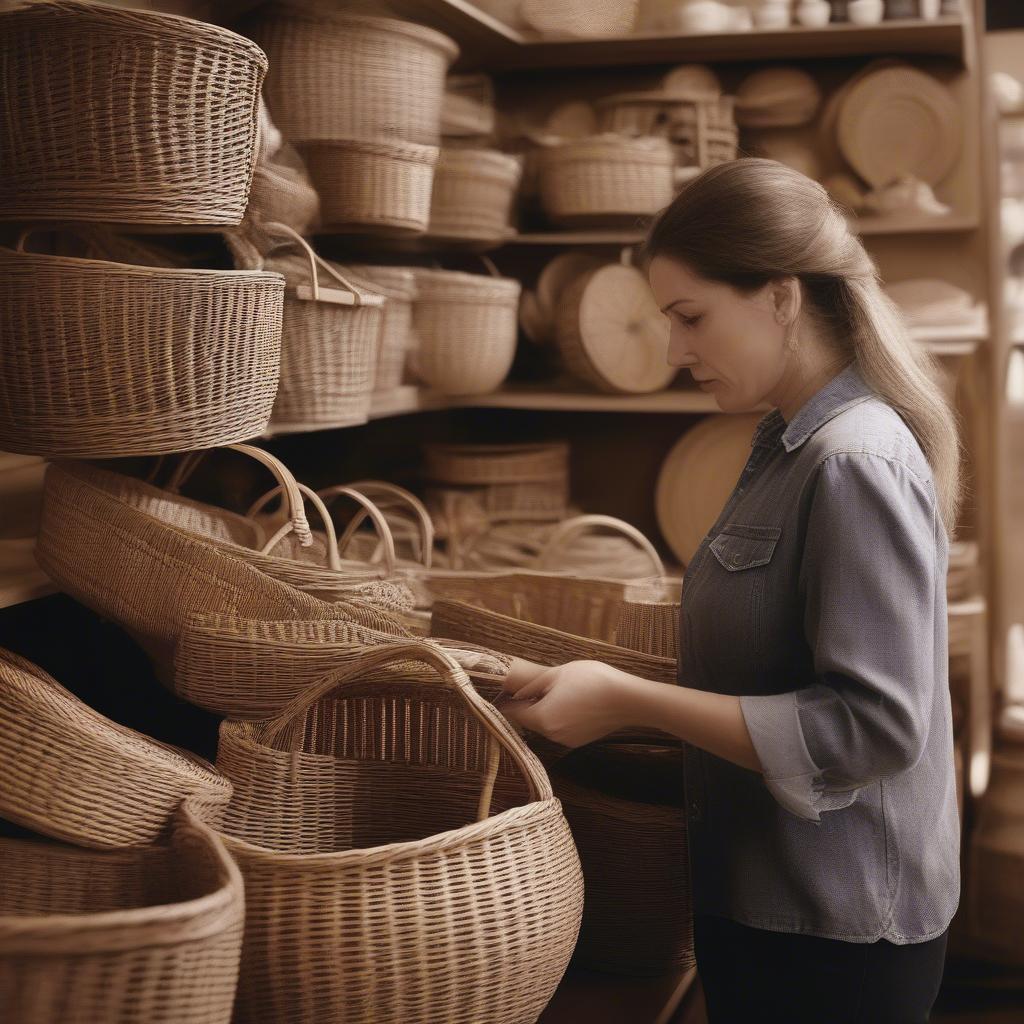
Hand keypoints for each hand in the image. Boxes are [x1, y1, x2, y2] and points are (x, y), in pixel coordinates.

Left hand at [500, 659, 636, 747]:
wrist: (628, 699)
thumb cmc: (592, 681)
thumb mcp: (557, 674)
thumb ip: (531, 684)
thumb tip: (512, 690)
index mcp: (542, 718)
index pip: (513, 713)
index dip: (508, 701)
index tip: (507, 691)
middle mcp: (552, 734)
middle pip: (529, 720)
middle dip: (529, 704)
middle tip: (535, 685)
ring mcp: (566, 740)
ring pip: (546, 724)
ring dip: (545, 710)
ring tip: (558, 690)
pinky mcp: (580, 740)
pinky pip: (561, 728)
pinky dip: (561, 716)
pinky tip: (572, 701)